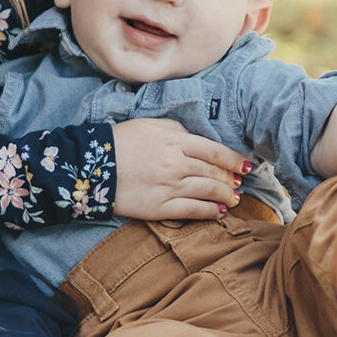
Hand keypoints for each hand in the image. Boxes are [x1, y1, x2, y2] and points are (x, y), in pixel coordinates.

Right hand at [110, 118, 250, 220]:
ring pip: (207, 191)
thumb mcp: (150, 124)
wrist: (92, 165)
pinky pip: (192, 211)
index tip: (245, 166)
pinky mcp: (160, 207)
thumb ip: (177, 129)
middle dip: (230, 179)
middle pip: (213, 172)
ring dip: (224, 196)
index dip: (233, 160)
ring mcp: (170, 187)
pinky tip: (218, 212)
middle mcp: (177, 164)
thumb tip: (196, 139)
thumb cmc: (121, 141)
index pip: (215, 151)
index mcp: (176, 141)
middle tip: (239, 184)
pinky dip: (209, 212)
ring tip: (233, 199)